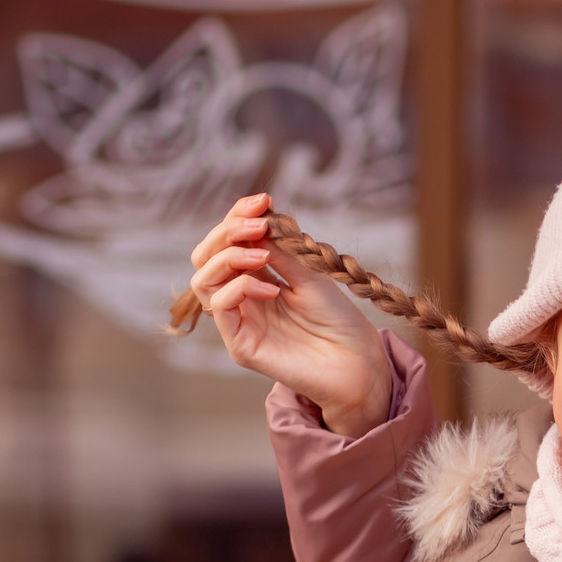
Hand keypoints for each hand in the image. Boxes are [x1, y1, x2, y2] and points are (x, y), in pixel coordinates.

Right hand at [189, 193, 392, 436]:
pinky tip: (272, 290)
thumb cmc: (338, 319)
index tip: (263, 200)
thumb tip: (258, 219)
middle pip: (205, 257)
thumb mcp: (310, 273)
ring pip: (203, 280)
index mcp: (256, 277)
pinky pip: (219, 307)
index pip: (228, 241)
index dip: (238, 216)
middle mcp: (241, 298)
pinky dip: (241, 288)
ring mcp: (238, 322)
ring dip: (229, 258)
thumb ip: (281, 249)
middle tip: (259, 224)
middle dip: (226, 233)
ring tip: (262, 255)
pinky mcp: (240, 345)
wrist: (358, 361)